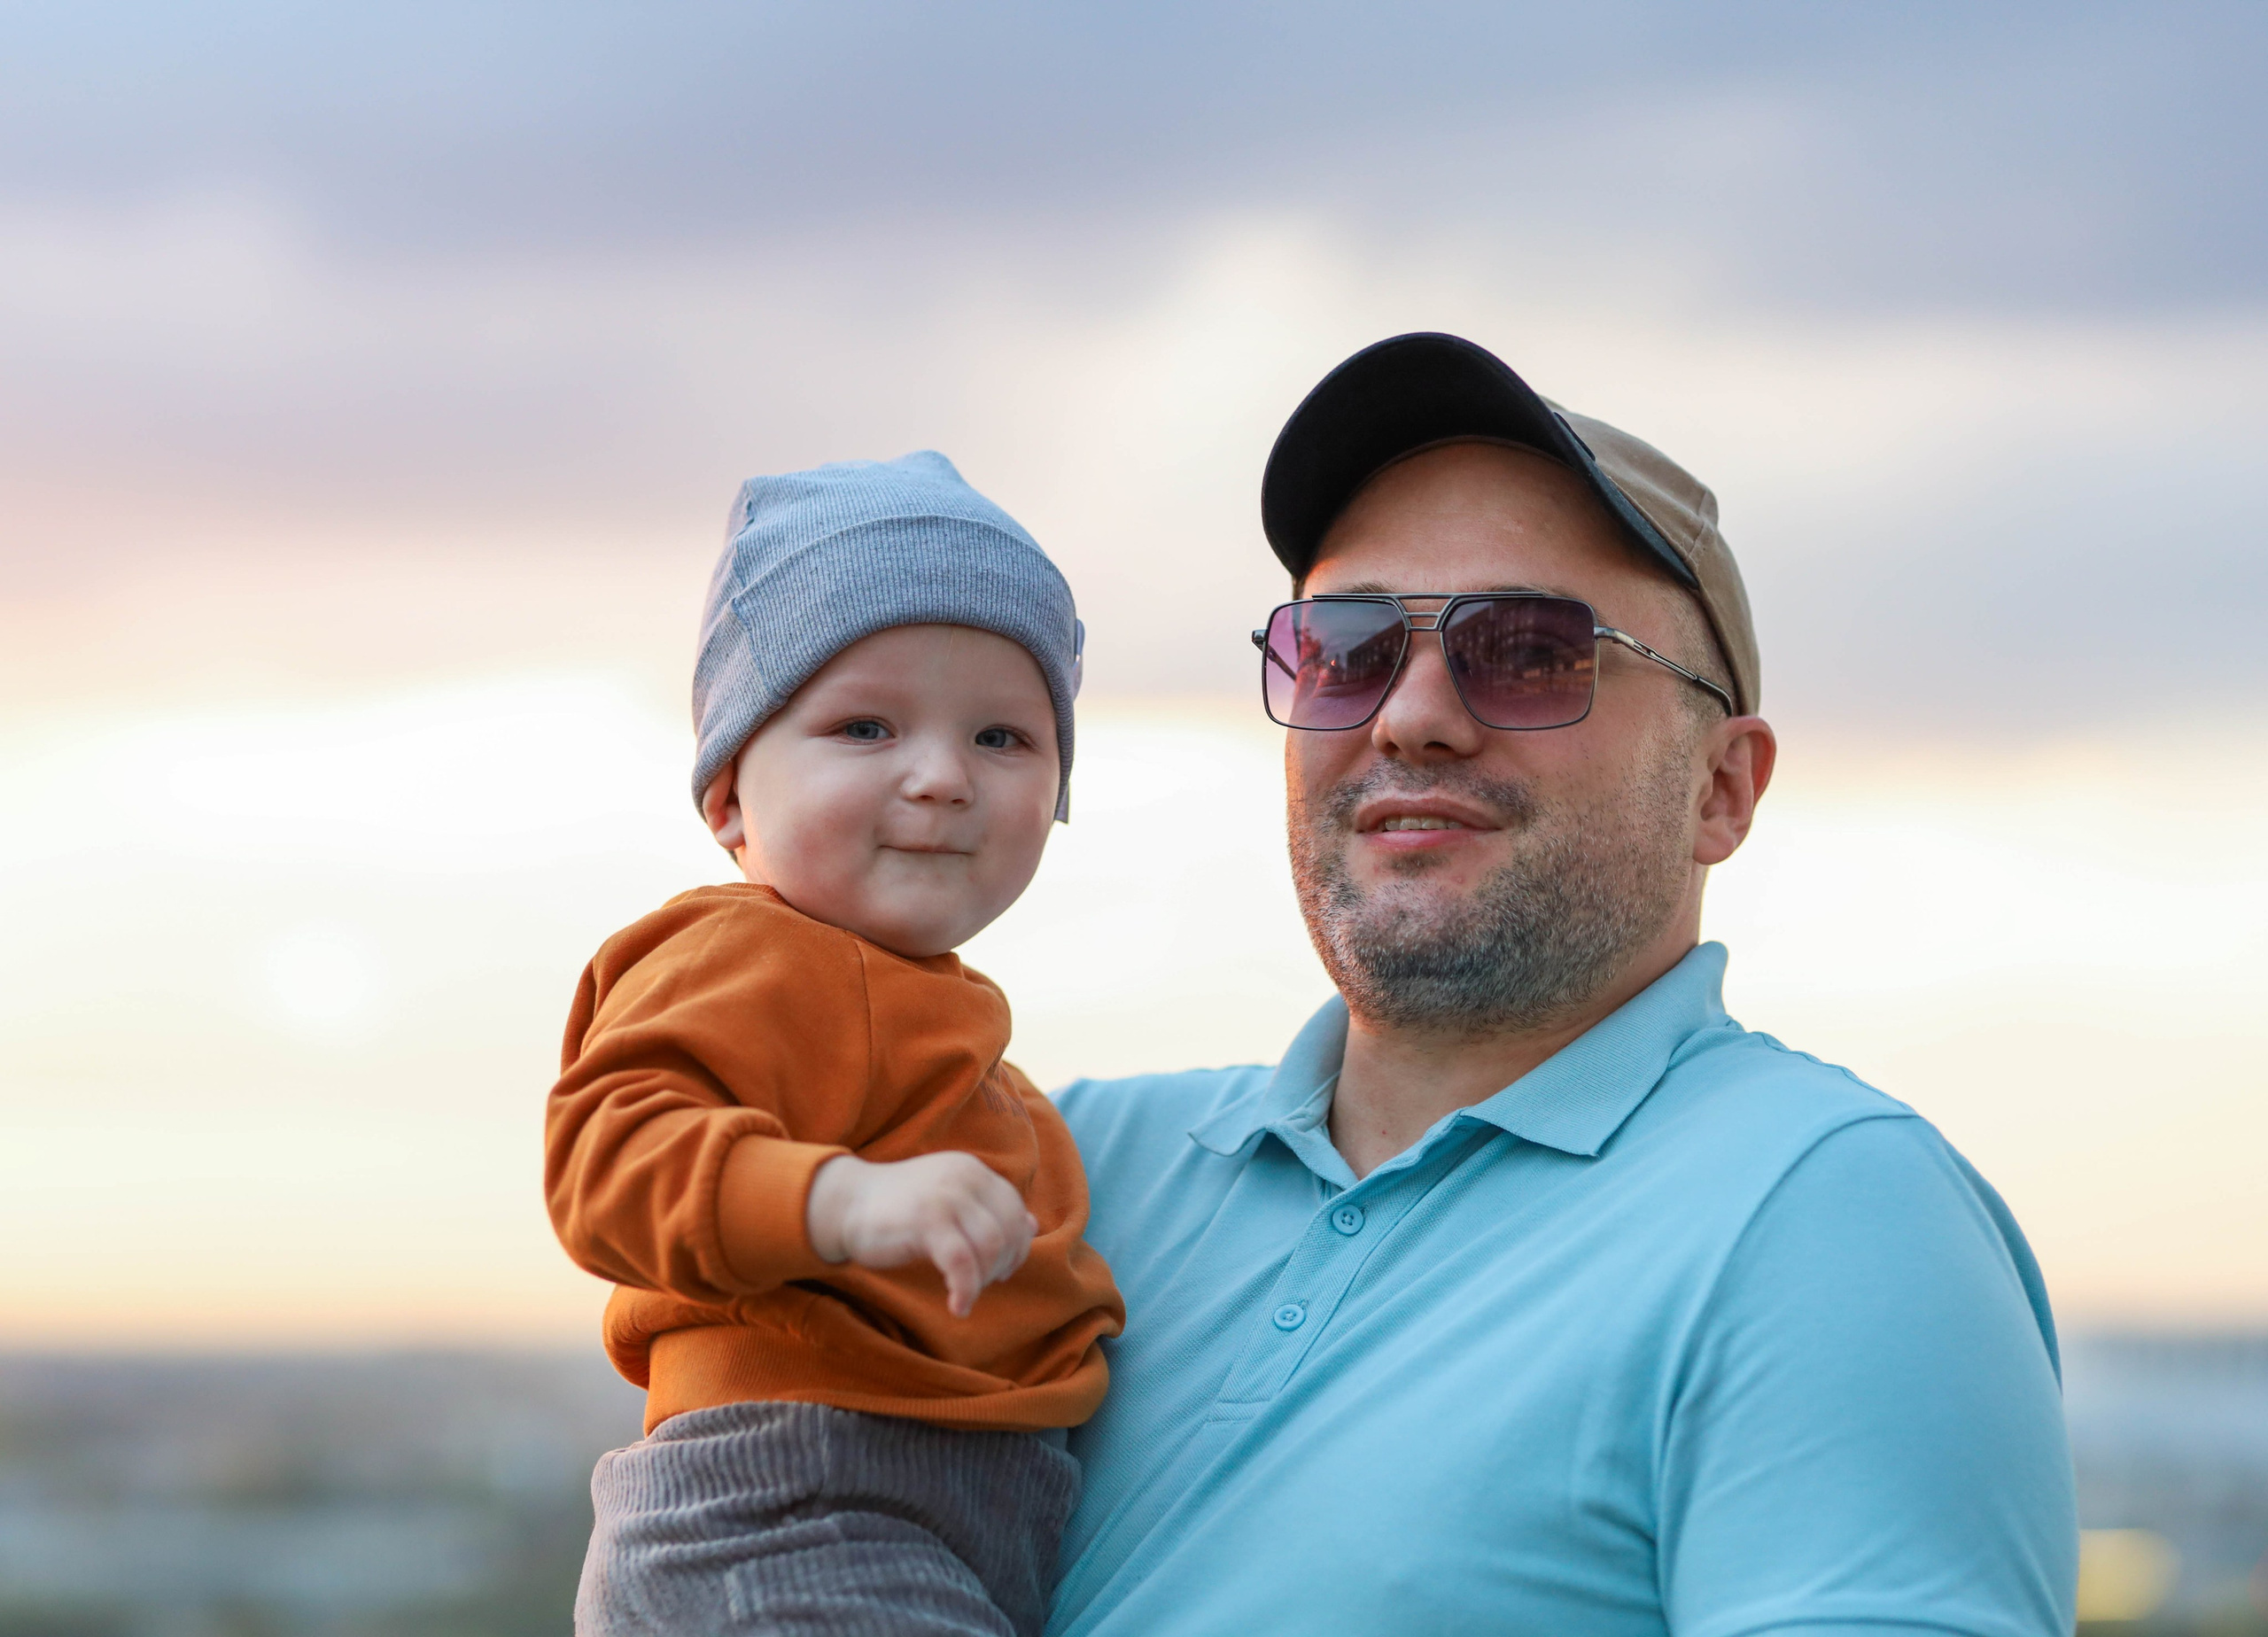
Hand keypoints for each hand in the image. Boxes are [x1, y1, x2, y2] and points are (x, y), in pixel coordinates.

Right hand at [805, 1152, 1037, 1316]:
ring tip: (966, 1293)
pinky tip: (957, 1307)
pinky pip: (962, 1263)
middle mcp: (965, 1176)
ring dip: (984, 1279)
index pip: (1014, 1209)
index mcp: (973, 1170)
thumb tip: (1033, 1224)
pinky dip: (966, 1290)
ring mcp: (946, 1196)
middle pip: (1008, 1229)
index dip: (1017, 1245)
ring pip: (990, 1246)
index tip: (1000, 1269)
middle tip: (981, 1283)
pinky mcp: (927, 1221)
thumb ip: (987, 1210)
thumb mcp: (950, 1201)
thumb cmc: (899, 1209)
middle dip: (1002, 1264)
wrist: (846, 1204)